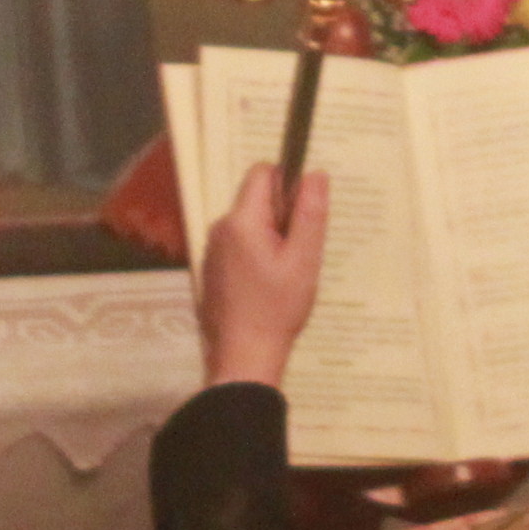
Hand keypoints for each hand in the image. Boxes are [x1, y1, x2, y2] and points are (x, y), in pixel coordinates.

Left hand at [199, 161, 330, 390]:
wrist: (243, 357)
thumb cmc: (278, 308)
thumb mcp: (304, 259)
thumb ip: (310, 213)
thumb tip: (315, 173)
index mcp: (241, 220)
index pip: (262, 172)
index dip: (287, 183)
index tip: (303, 214)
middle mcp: (220, 228)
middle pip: (255, 199)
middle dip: (281, 215)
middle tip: (299, 251)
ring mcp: (212, 250)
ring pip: (248, 224)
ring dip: (270, 237)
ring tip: (285, 273)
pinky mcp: (212, 270)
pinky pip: (238, 246)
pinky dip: (256, 255)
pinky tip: (268, 286)